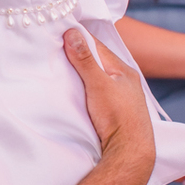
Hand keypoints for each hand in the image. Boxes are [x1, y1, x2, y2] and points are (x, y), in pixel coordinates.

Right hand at [62, 30, 153, 165]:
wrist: (130, 153)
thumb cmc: (118, 117)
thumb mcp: (98, 84)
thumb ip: (85, 59)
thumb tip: (72, 32)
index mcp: (123, 70)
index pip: (97, 46)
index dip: (78, 38)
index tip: (58, 31)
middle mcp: (124, 81)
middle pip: (97, 62)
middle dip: (78, 55)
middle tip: (54, 49)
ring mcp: (121, 97)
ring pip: (97, 78)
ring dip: (81, 73)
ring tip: (60, 68)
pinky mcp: (115, 112)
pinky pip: (97, 92)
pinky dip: (85, 88)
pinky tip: (75, 91)